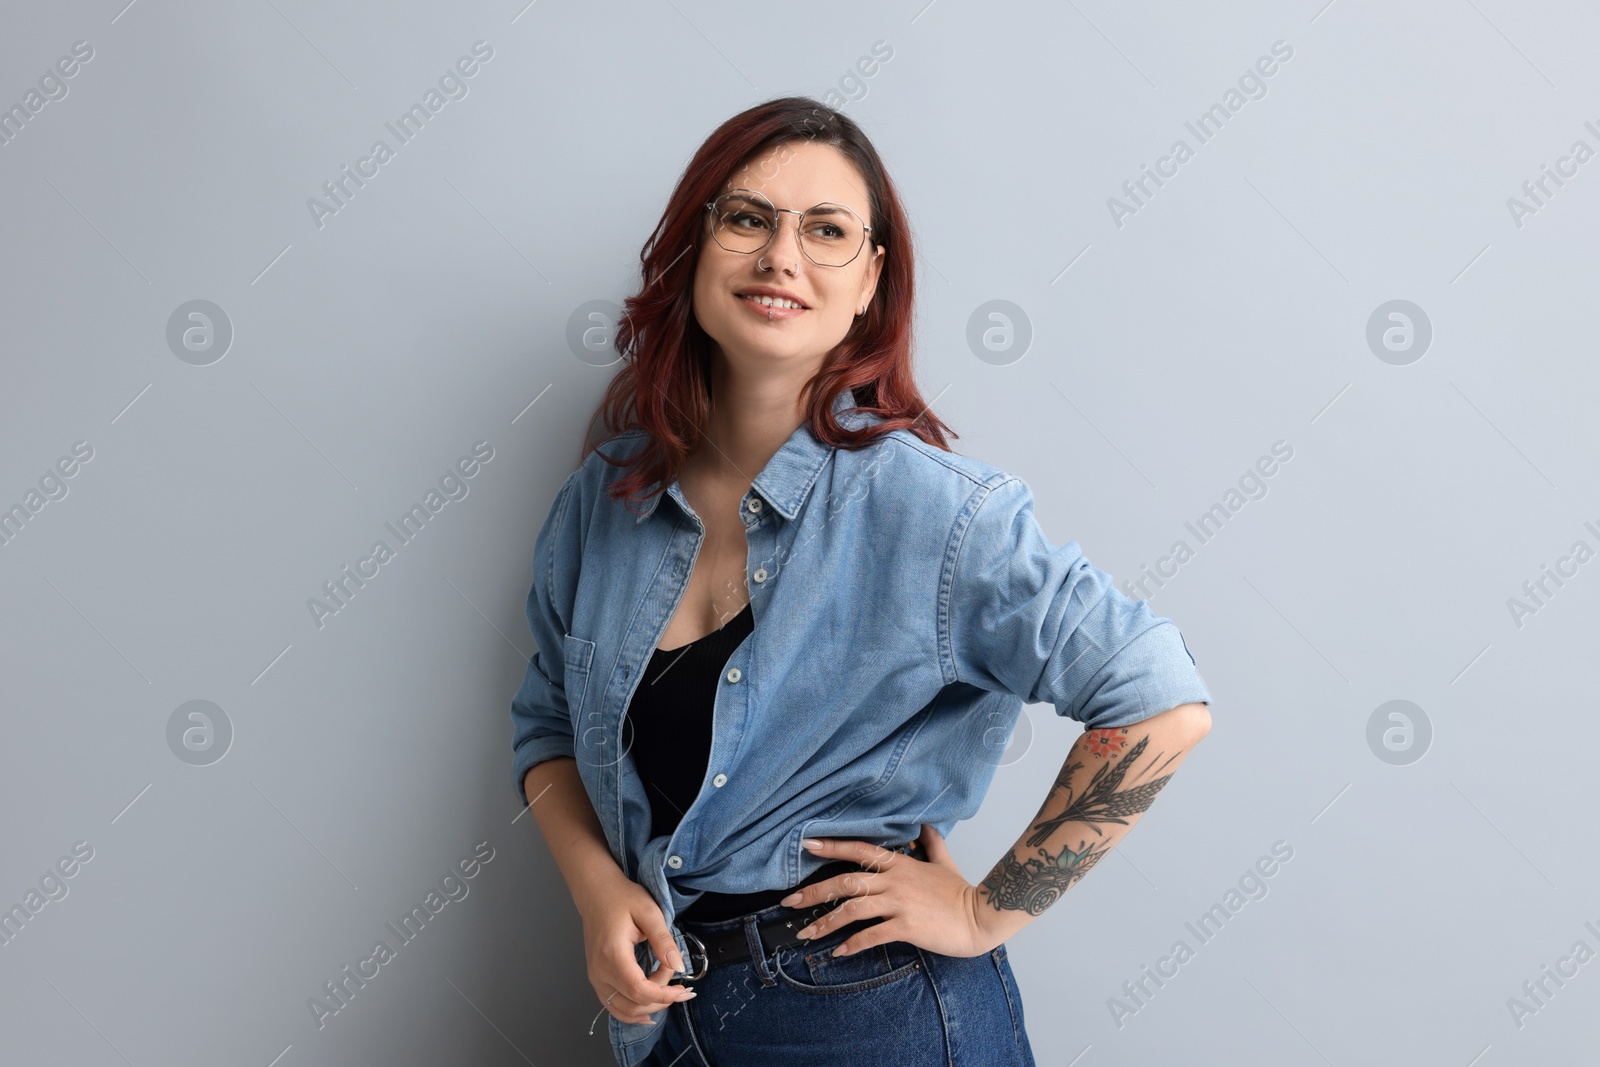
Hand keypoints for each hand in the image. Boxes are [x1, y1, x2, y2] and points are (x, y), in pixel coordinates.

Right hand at [578, 874, 695, 1025]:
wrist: (596, 893)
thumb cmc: (622, 898)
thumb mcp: (649, 912)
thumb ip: (664, 940)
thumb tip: (678, 965)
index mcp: (612, 955)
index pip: (639, 990)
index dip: (664, 995)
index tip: (683, 989)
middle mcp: (600, 972)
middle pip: (634, 1004)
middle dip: (661, 998)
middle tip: (676, 977)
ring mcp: (596, 977)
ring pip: (623, 1010)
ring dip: (649, 1007)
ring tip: (667, 991)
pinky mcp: (597, 978)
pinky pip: (614, 1005)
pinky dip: (633, 1011)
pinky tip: (650, 1007)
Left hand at [778, 824, 1001, 959]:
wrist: (981, 916)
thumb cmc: (960, 892)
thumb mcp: (943, 860)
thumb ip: (931, 843)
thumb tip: (926, 825)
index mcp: (900, 863)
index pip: (858, 850)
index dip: (831, 847)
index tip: (806, 845)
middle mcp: (895, 881)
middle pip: (846, 882)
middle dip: (814, 891)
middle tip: (789, 901)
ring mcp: (899, 903)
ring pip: (853, 909)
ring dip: (826, 922)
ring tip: (807, 933)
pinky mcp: (906, 926)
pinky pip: (872, 935)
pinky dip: (853, 944)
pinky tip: (839, 952)